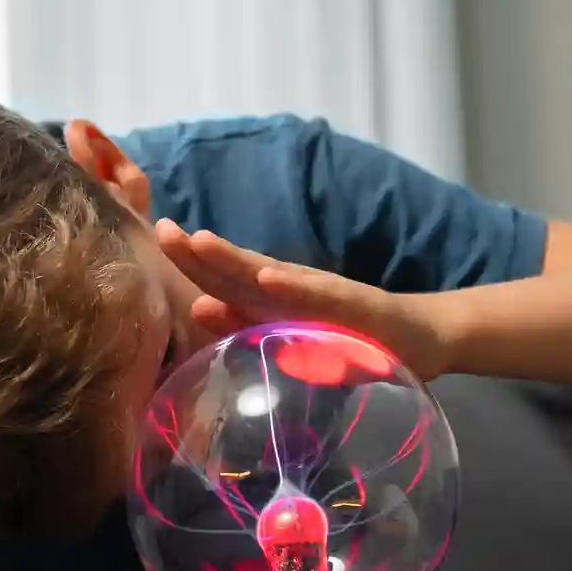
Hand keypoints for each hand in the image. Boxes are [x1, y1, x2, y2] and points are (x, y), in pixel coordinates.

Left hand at [153, 221, 451, 379]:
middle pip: (237, 269)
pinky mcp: (353, 305)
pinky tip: (266, 278)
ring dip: (235, 259)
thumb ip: (243, 325)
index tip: (151, 243)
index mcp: (270, 298)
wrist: (420, 337)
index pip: (221, 279)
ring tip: (200, 243)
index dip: (187, 262)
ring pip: (270, 274)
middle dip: (199, 252)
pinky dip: (291, 287)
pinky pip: (317, 296)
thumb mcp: (288, 336)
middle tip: (161, 231)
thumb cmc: (350, 339)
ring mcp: (322, 294)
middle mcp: (291, 288)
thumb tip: (197, 309)